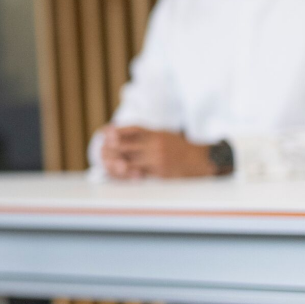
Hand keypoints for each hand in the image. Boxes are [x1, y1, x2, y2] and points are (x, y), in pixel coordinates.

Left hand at [101, 126, 218, 178]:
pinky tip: (122, 173)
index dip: (116, 130)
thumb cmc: (180, 148)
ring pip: (129, 161)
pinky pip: (140, 174)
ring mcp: (158, 159)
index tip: (104, 132)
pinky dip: (128, 174)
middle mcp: (156, 144)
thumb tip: (121, 133)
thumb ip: (146, 134)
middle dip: (111, 149)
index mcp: (157, 133)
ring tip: (107, 164)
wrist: (202, 160)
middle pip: (126, 145)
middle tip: (102, 151)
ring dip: (116, 164)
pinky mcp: (161, 173)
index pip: (133, 129)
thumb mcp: (165, 134)